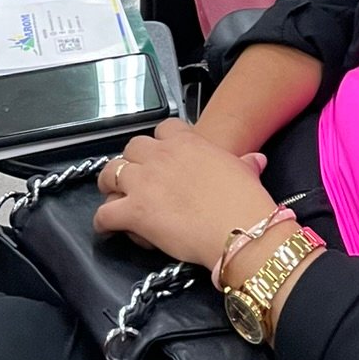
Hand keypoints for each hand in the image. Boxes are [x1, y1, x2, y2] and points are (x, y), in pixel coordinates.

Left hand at [94, 120, 276, 269]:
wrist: (238, 230)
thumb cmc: (243, 201)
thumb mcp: (246, 171)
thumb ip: (245, 162)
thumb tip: (256, 160)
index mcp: (187, 142)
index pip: (163, 129)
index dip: (160, 143)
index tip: (163, 156)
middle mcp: (161, 156)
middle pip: (132, 147)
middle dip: (132, 161)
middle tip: (136, 178)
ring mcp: (144, 182)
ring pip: (110, 172)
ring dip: (109, 184)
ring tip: (113, 196)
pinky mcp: (134, 212)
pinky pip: (105, 213)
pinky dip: (103, 221)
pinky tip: (108, 227)